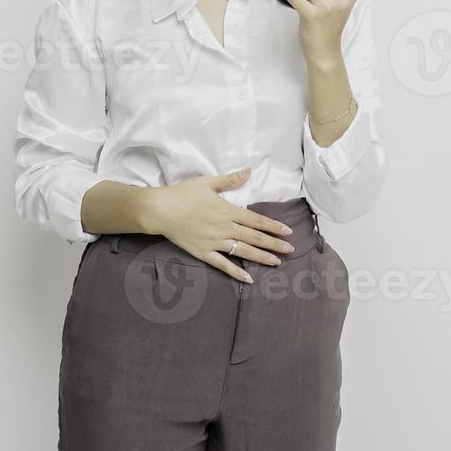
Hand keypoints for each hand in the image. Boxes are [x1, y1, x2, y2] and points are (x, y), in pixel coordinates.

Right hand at [143, 167, 296, 282]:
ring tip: (276, 262)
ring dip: (261, 257)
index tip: (288, 232)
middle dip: (274, 244)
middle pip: (254, 237)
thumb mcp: (207, 183)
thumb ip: (230, 179)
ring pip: (243, 251)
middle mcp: (225, 228)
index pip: (256, 220)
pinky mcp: (203, 252)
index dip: (273, 227)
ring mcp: (215, 242)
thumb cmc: (183, 194)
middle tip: (290, 250)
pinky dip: (236, 273)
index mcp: (228, 211)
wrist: (160, 210)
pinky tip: (248, 279)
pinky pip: (223, 265)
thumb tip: (249, 171)